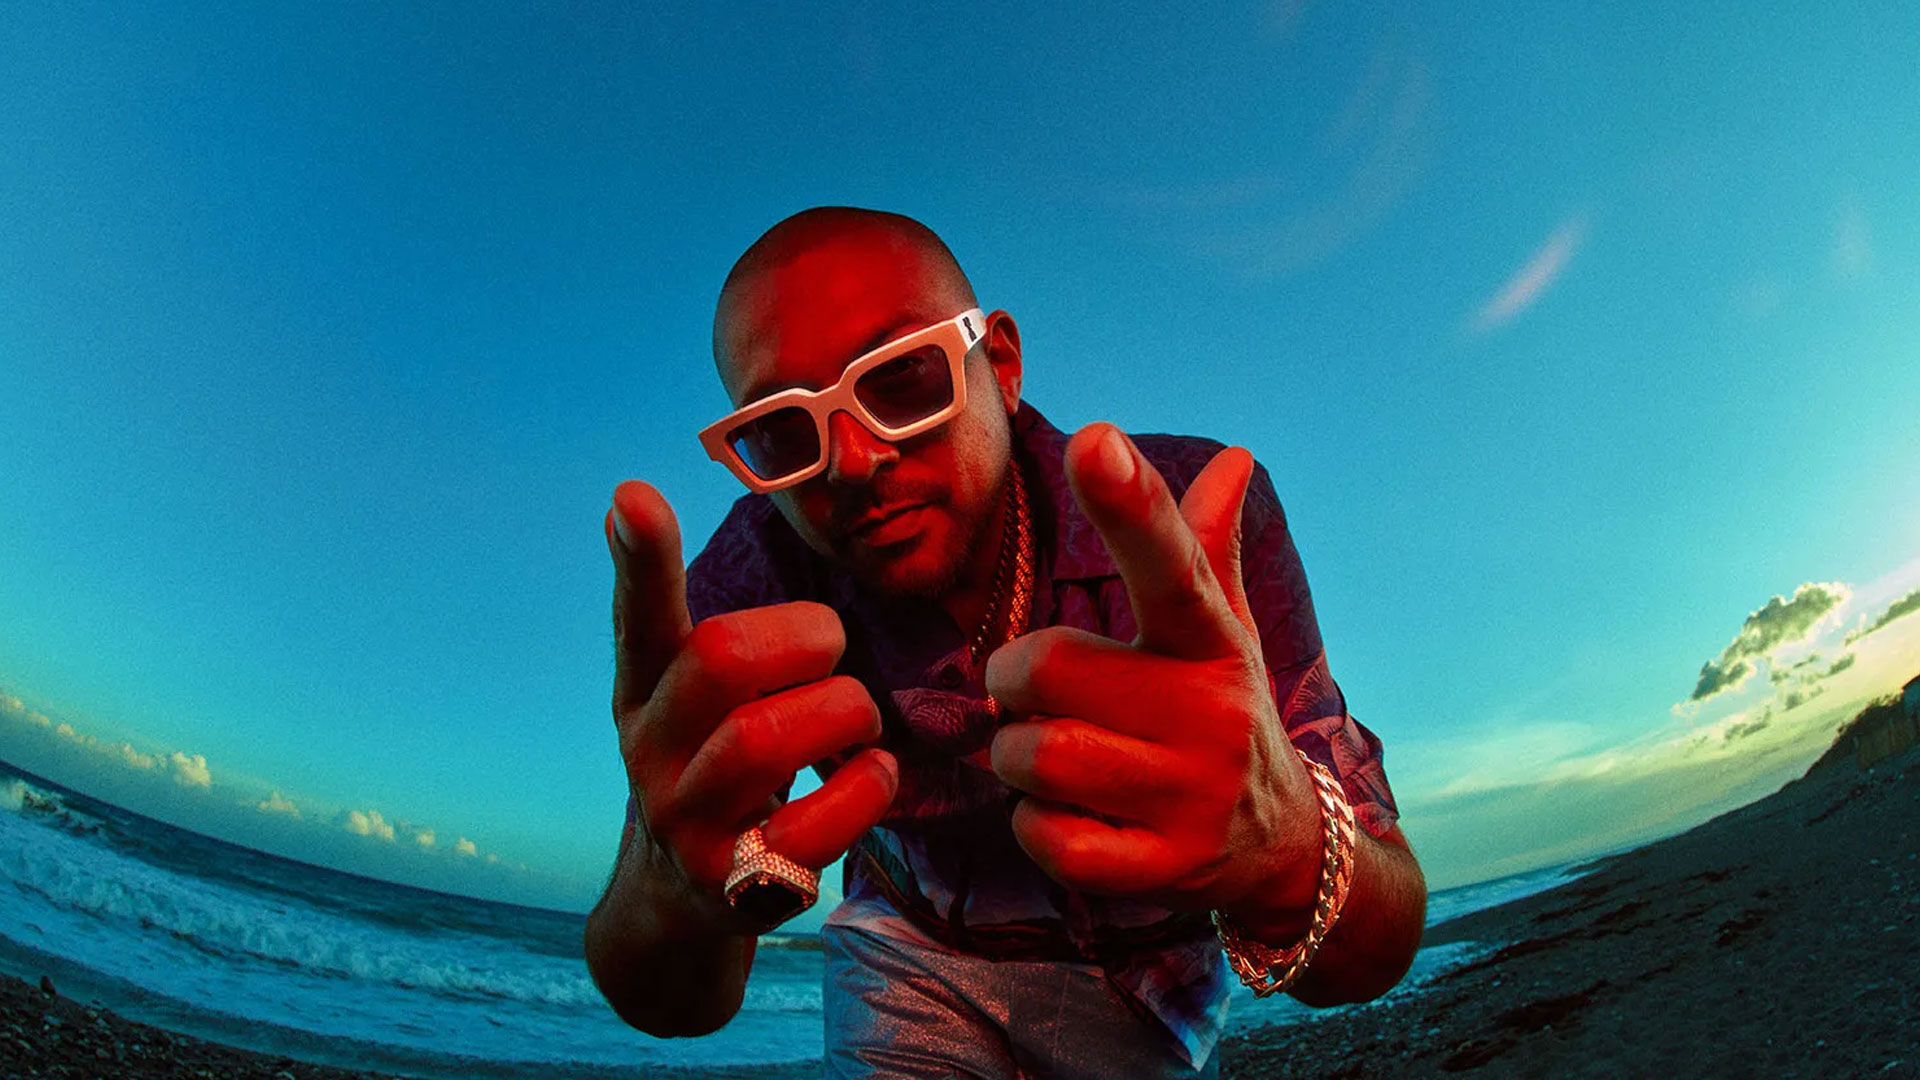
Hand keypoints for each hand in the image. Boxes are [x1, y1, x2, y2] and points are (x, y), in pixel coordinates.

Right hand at [607, 481, 898, 929]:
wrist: (681, 898)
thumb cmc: (714, 762)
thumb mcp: (693, 697)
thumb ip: (698, 622)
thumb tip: (637, 498)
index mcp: (644, 691)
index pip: (639, 616)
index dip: (640, 557)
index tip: (634, 494)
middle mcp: (650, 751)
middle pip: (720, 659)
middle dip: (804, 637)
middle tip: (833, 649)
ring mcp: (685, 821)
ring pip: (763, 740)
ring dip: (842, 712)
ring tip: (857, 720)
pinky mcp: (733, 885)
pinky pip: (810, 828)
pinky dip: (862, 789)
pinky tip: (871, 772)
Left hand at [984, 424, 1320, 918]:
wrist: (1284, 846)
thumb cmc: (1219, 712)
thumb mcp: (1222, 632)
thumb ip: (1206, 547)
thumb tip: (1233, 457)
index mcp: (1213, 641)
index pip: (1171, 564)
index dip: (1130, 504)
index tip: (1096, 439)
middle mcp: (1210, 714)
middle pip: (1045, 669)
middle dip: (1011, 680)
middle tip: (1031, 692)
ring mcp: (1190, 797)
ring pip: (1034, 755)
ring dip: (1017, 754)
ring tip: (1055, 753)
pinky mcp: (1163, 868)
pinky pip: (1046, 837)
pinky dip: (1034, 825)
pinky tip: (1071, 814)